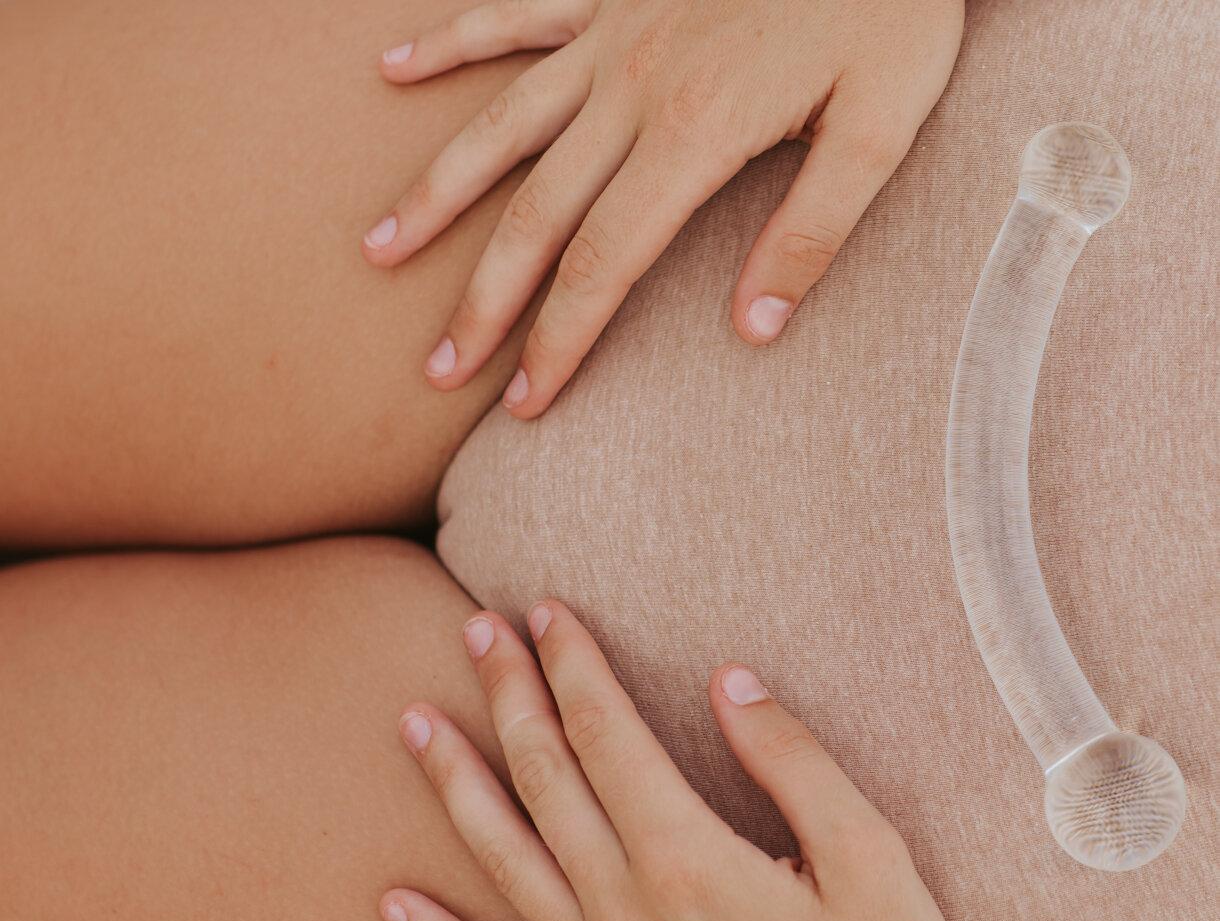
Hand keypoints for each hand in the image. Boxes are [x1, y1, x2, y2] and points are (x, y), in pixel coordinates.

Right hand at [363, 0, 963, 417]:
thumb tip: (754, 333)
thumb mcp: (880, 130)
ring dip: (435, 192)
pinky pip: (512, 18)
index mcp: (695, 135)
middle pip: (534, 215)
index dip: (559, 340)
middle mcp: (631, 91)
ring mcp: (610, 37)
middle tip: (439, 369)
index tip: (523, 404)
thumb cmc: (890, 12)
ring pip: (498, 126)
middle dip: (484, 301)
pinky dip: (451, 41)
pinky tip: (393, 67)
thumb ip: (813, 232)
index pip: (605, 264)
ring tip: (378, 248)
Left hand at [379, 600, 987, 920]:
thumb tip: (727, 679)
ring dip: (456, 784)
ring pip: (506, 858)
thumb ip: (792, 760)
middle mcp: (627, 912)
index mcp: (690, 862)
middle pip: (547, 777)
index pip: (607, 734)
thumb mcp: (873, 858)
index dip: (574, 664)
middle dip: (510, 693)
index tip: (547, 610)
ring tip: (414, 723)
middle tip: (478, 630)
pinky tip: (393, 907)